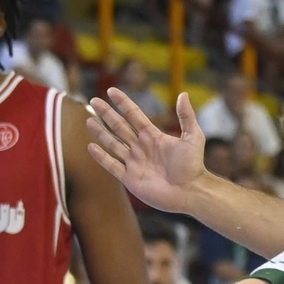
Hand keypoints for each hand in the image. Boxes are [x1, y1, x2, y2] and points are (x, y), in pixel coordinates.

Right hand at [87, 87, 206, 213]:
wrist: (191, 192)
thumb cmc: (194, 166)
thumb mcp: (193, 137)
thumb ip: (186, 116)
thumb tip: (183, 94)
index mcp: (154, 136)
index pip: (134, 115)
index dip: (123, 103)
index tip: (111, 90)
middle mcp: (142, 148)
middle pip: (120, 127)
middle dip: (107, 114)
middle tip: (94, 100)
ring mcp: (135, 163)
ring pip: (113, 144)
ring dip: (101, 133)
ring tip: (89, 120)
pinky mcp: (130, 178)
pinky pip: (112, 165)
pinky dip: (101, 157)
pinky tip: (91, 146)